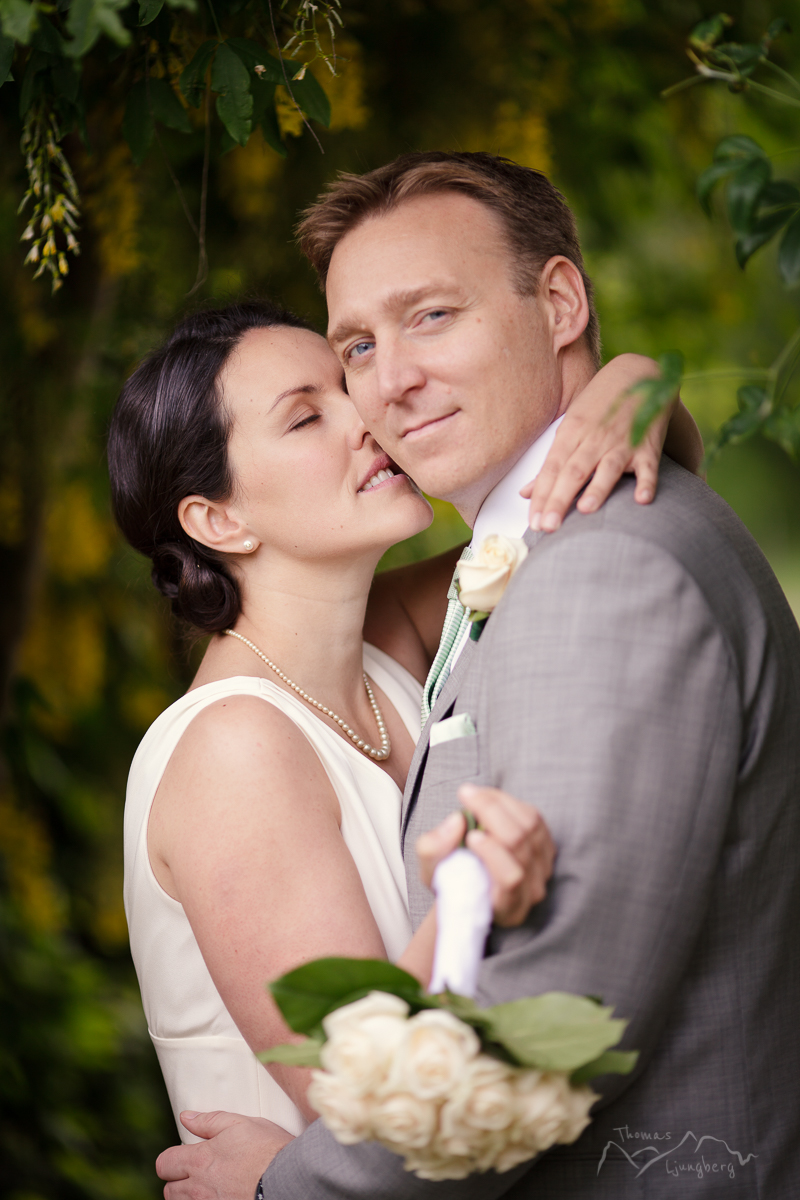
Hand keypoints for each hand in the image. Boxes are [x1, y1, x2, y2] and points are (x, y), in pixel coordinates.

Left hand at [155, 1110, 292, 1199]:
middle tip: (197, 1174)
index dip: (171, 1159)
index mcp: (200, 1159)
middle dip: (178, 1181)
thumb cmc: (268, 1150)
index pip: (164, 1164)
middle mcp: (199, 1188)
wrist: (289, 1180)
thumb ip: (209, 1121)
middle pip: (169, 1190)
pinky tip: (219, 1196)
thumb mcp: (240, 1124)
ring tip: (209, 1187)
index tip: (184, 1156)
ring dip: (189, 1196)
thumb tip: (186, 1117)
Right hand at [415, 784, 555, 926]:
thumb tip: (456, 821)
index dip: (493, 853)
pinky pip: (535, 818)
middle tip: (466, 795)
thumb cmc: (450, 881)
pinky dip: (510, 803)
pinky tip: (490, 798)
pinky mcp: (546, 848)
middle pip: (521, 844)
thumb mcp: (429, 871)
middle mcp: (531, 892)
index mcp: (506, 908)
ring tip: (474, 794)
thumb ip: (433, 849)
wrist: (467, 882)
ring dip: (499, 803)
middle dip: (492, 813)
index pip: (511, 879)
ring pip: (530, 826)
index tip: (470, 835)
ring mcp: (543, 869)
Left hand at [523, 353, 668, 532]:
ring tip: (586, 510)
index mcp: (571, 434)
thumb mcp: (570, 427)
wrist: (639, 374)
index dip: (542, 496)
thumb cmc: (599, 406)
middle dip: (559, 499)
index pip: (551, 469)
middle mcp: (594, 439)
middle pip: (573, 472)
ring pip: (607, 467)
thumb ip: (551, 463)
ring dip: (598, 488)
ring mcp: (622, 442)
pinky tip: (642, 499)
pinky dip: (647, 481)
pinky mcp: (648, 445)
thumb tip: (526, 493)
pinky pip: (648, 466)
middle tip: (548, 527)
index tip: (534, 521)